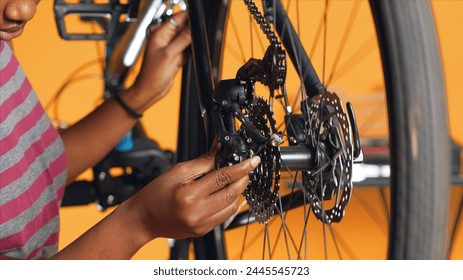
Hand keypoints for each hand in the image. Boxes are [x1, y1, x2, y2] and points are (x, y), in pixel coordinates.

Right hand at [124, 144, 260, 239]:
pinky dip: (230, 203)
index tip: (253, 161)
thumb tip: (220, 150)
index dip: (241, 167)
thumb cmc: (156, 194)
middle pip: (232, 193)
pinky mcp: (204, 231)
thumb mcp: (178, 171)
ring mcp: (202, 225)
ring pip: (232, 206)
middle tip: (246, 169)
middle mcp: (197, 213)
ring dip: (238, 192)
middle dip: (243, 179)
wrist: (144, 219)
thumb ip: (203, 162)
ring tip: (235, 180)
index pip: (223, 177)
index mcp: (190, 195)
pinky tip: (226, 194)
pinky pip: (225, 216)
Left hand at [128, 11, 190, 111]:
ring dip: (190, 45)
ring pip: (187, 40)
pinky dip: (188, 54)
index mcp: (159, 34)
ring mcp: (171, 48)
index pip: (177, 19)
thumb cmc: (152, 75)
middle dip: (190, 34)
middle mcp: (165, 39)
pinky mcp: (175, 56)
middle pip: (183, 28)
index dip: (188, 19)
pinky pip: (187, 51)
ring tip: (182, 56)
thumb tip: (193, 29)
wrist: (150, 91)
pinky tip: (183, 61)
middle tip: (189, 44)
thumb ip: (182, 40)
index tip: (197, 24)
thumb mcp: (169, 55)